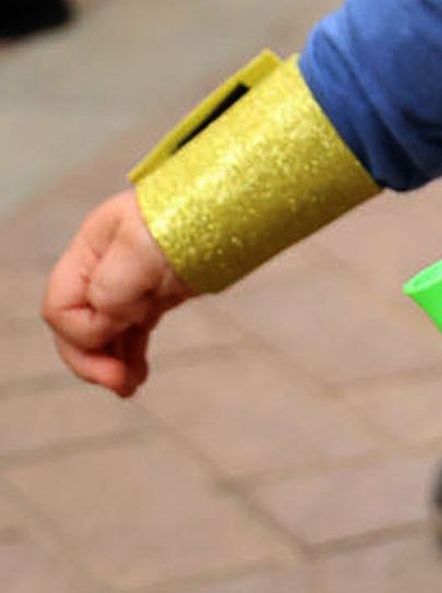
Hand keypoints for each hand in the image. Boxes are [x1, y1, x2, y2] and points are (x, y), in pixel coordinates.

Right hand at [42, 190, 192, 397]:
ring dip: (109, 366)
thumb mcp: (141, 248)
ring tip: (131, 386)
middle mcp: (101, 268)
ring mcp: (126, 284)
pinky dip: (128, 358)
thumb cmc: (184, 218)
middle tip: (119, 382)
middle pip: (74, 327)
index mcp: (90, 250)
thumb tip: (107, 321)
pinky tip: (138, 375)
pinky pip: (127, 335)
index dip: (81, 331)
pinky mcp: (151, 296)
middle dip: (91, 359)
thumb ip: (110, 288)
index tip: (120, 328)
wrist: (232, 206)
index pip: (59, 305)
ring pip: (101, 336)